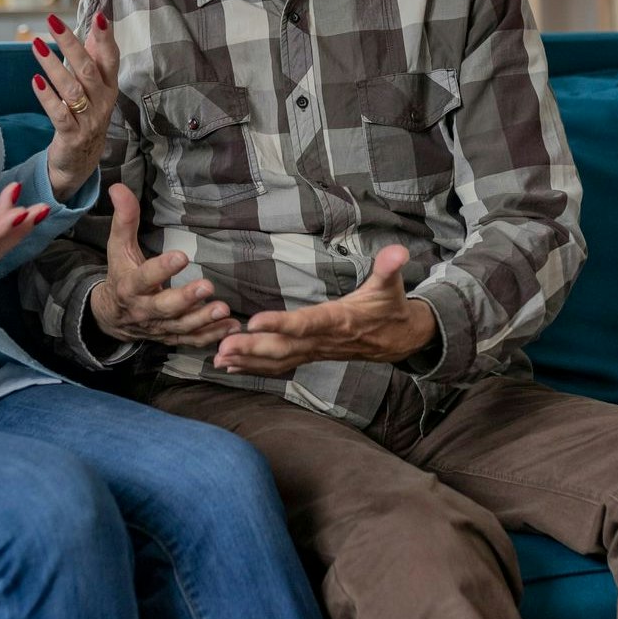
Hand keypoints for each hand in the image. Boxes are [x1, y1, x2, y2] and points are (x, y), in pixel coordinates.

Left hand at [31, 11, 118, 197]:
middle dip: (70, 44)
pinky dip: (47, 97)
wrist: (81, 161)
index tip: (99, 16)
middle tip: (53, 22)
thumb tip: (96, 25)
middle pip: (88, 69)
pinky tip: (36, 81)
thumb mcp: (96, 88)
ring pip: (72, 90)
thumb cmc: (87, 116)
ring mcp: (89, 120)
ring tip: (36, 46)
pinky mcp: (72, 136)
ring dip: (53, 66)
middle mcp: (103, 102)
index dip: (106, 38)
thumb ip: (96, 58)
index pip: (111, 59)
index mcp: (109, 87)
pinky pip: (60, 114)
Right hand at [87, 182, 240, 347]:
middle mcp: (143, 310)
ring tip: (223, 309)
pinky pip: (191, 340)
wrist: (111, 317)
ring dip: (203, 319)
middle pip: (164, 307)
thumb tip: (118, 187)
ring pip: (181, 327)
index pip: (144, 277)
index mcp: (129, 286)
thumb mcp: (118, 248)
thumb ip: (124, 220)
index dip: (161, 268)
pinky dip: (211, 336)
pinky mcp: (170, 337)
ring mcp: (158, 327)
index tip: (181, 256)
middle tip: (207, 286)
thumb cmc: (120, 274)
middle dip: (185, 299)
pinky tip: (230, 326)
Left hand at [212, 245, 436, 375]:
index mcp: (339, 320)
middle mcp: (324, 340)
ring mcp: (316, 351)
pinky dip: (256, 367)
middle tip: (221, 347)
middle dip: (252, 349)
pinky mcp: (311, 355)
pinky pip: (281, 365)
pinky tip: (232, 367)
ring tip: (218, 359)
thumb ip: (389, 268)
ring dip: (248, 361)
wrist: (399, 339)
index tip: (253, 321)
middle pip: (284, 348)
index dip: (280, 324)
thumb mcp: (391, 285)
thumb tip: (399, 251)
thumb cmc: (390, 308)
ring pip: (279, 360)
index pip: (306, 324)